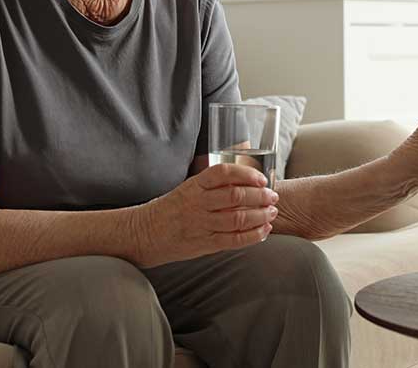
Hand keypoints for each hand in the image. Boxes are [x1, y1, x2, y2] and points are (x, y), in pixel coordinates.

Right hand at [130, 163, 278, 267]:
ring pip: (237, 218)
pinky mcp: (203, 244)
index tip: (261, 178)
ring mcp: (200, 224)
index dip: (246, 174)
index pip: (223, 173)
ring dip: (260, 215)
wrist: (144, 234)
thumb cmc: (170, 210)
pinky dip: (252, 236)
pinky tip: (263, 231)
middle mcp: (198, 203)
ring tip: (272, 213)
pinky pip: (233, 240)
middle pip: (235, 196)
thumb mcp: (187, 189)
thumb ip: (212, 186)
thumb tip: (246, 182)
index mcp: (194, 186)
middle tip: (273, 196)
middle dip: (260, 196)